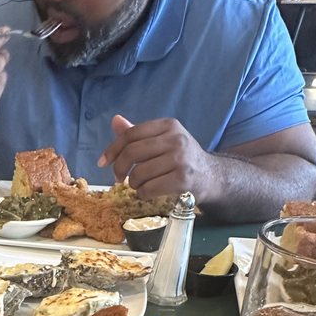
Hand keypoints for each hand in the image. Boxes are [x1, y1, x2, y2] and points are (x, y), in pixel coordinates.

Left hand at [99, 115, 213, 201]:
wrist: (212, 176)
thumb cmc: (182, 159)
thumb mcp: (163, 141)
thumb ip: (139, 134)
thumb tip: (115, 121)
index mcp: (168, 125)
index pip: (131, 134)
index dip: (112, 149)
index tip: (102, 162)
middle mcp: (176, 139)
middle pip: (132, 153)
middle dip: (119, 169)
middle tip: (119, 179)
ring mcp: (181, 159)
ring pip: (139, 174)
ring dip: (134, 184)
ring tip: (140, 186)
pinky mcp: (182, 179)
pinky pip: (148, 189)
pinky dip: (143, 194)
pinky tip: (148, 193)